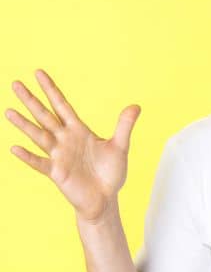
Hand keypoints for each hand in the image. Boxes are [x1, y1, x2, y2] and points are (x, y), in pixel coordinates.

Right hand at [6, 69, 140, 223]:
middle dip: (31, 100)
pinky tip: (15, 148)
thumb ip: (124, 126)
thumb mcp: (120, 147)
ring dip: (24, 125)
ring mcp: (58, 155)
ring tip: (9, 111)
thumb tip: (136, 106)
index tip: (38, 73)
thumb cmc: (110, 173)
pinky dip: (28, 157)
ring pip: (38, 136)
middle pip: (45, 116)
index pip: (61, 105)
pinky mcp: (56, 172)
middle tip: (15, 84)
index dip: (51, 90)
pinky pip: (39, 163)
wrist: (105, 198)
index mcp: (78, 130)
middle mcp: (65, 140)